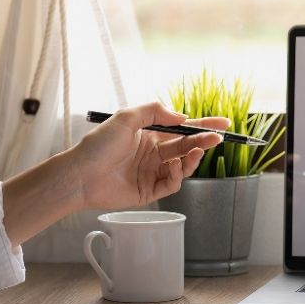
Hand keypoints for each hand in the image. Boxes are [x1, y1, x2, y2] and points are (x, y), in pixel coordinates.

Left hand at [1, 102, 225, 244]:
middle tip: (218, 138)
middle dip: (203, 141)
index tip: (223, 123)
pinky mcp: (149, 191)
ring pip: (182, 166)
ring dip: (192, 158)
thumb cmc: (98, 145)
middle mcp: (152, 153)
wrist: (81, 174)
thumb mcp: (126, 117)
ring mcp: (151, 173)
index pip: (181, 129)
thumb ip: (155, 112)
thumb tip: (181, 117)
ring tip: (197, 152)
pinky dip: (178, 175)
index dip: (202, 125)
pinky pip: (171, 183)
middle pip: (185, 146)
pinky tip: (175, 167)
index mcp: (148, 135)